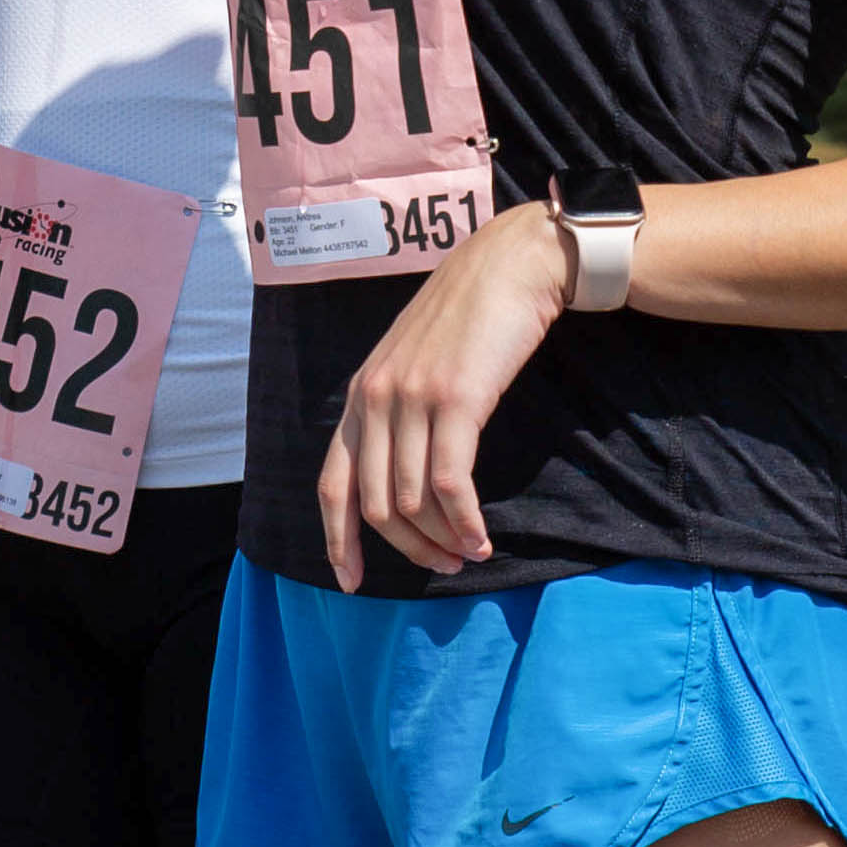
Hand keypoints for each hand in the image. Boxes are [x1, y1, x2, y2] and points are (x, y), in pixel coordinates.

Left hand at [315, 202, 569, 587]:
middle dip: (408, 548)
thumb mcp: (416, 360)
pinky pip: (449, 483)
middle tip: (443, 565)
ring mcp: (412, 398)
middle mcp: (376, 398)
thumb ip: (399, 408)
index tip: (351, 582)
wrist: (513, 264)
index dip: (336, 541)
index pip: (333, 484)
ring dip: (442, 540)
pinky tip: (481, 538)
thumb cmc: (472, 314)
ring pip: (412, 501)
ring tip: (470, 553)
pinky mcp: (456, 400)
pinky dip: (464, 521)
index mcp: (361, 393)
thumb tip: (405, 477)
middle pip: (375, 505)